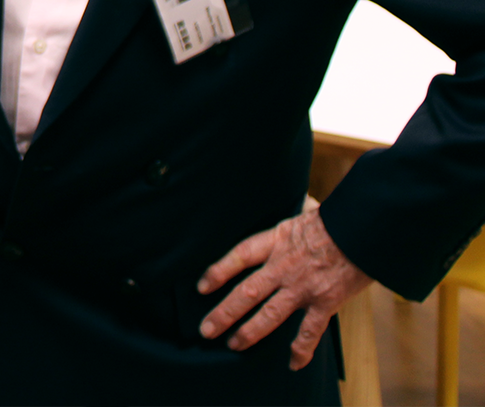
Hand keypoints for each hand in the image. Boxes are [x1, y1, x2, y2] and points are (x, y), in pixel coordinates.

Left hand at [197, 204, 372, 367]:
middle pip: (247, 292)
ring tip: (233, 344)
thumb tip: (305, 201)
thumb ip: (300, 211)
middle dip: (224, 312)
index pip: (238, 256)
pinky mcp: (325, 302)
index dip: (218, 271)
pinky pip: (310, 331)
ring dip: (249, 331)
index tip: (201, 287)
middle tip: (206, 329)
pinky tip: (293, 364)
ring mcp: (302, 286)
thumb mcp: (310, 210)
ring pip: (270, 314)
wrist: (363, 231)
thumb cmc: (339, 219)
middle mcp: (283, 266)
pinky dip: (302, 349)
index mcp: (276, 240)